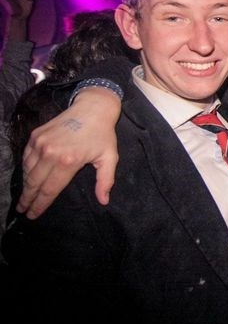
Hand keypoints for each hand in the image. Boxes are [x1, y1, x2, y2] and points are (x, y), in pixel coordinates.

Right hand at [19, 87, 121, 217]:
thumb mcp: (109, 158)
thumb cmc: (102, 135)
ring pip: (28, 171)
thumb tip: (103, 201)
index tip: (32, 215)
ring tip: (25, 196)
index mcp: (68, 162)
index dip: (40, 204)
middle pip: (34, 183)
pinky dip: (25, 168)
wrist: (92, 108)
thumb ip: (105, 181)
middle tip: (21, 210)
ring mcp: (40, 143)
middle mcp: (50, 154)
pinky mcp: (35, 136)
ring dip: (26, 184)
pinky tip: (28, 176)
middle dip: (27, 198)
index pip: (50, 190)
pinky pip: (26, 157)